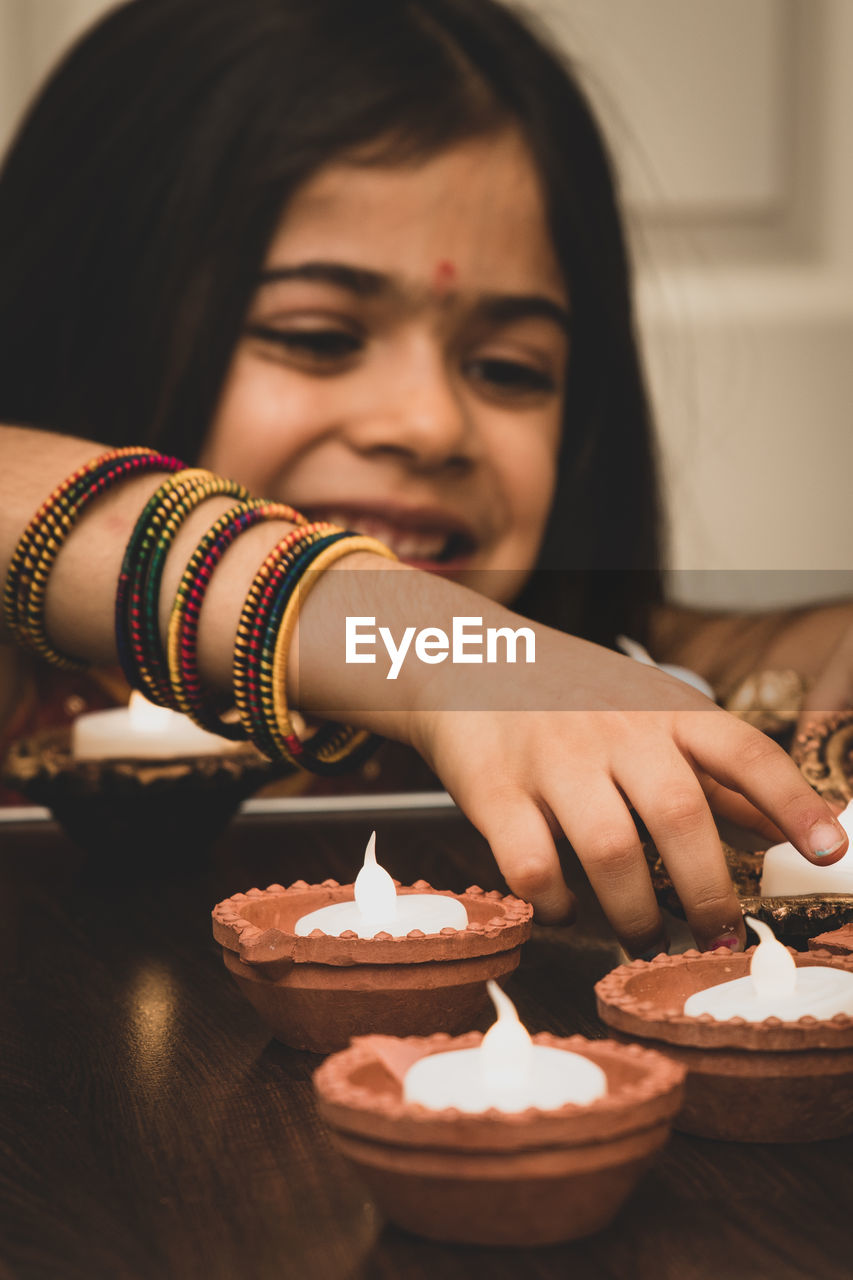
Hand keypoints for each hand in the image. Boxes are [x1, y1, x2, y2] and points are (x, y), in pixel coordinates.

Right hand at [409, 627, 848, 953]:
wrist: (466, 663)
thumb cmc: (573, 700)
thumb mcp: (652, 717)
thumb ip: (718, 774)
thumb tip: (789, 829)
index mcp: (664, 710)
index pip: (742, 749)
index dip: (791, 800)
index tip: (830, 849)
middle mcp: (615, 728)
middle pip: (679, 813)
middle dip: (708, 893)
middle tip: (718, 938)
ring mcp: (552, 757)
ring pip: (609, 849)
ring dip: (635, 912)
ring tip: (643, 937)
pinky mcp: (494, 788)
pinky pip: (532, 864)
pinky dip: (556, 903)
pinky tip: (565, 909)